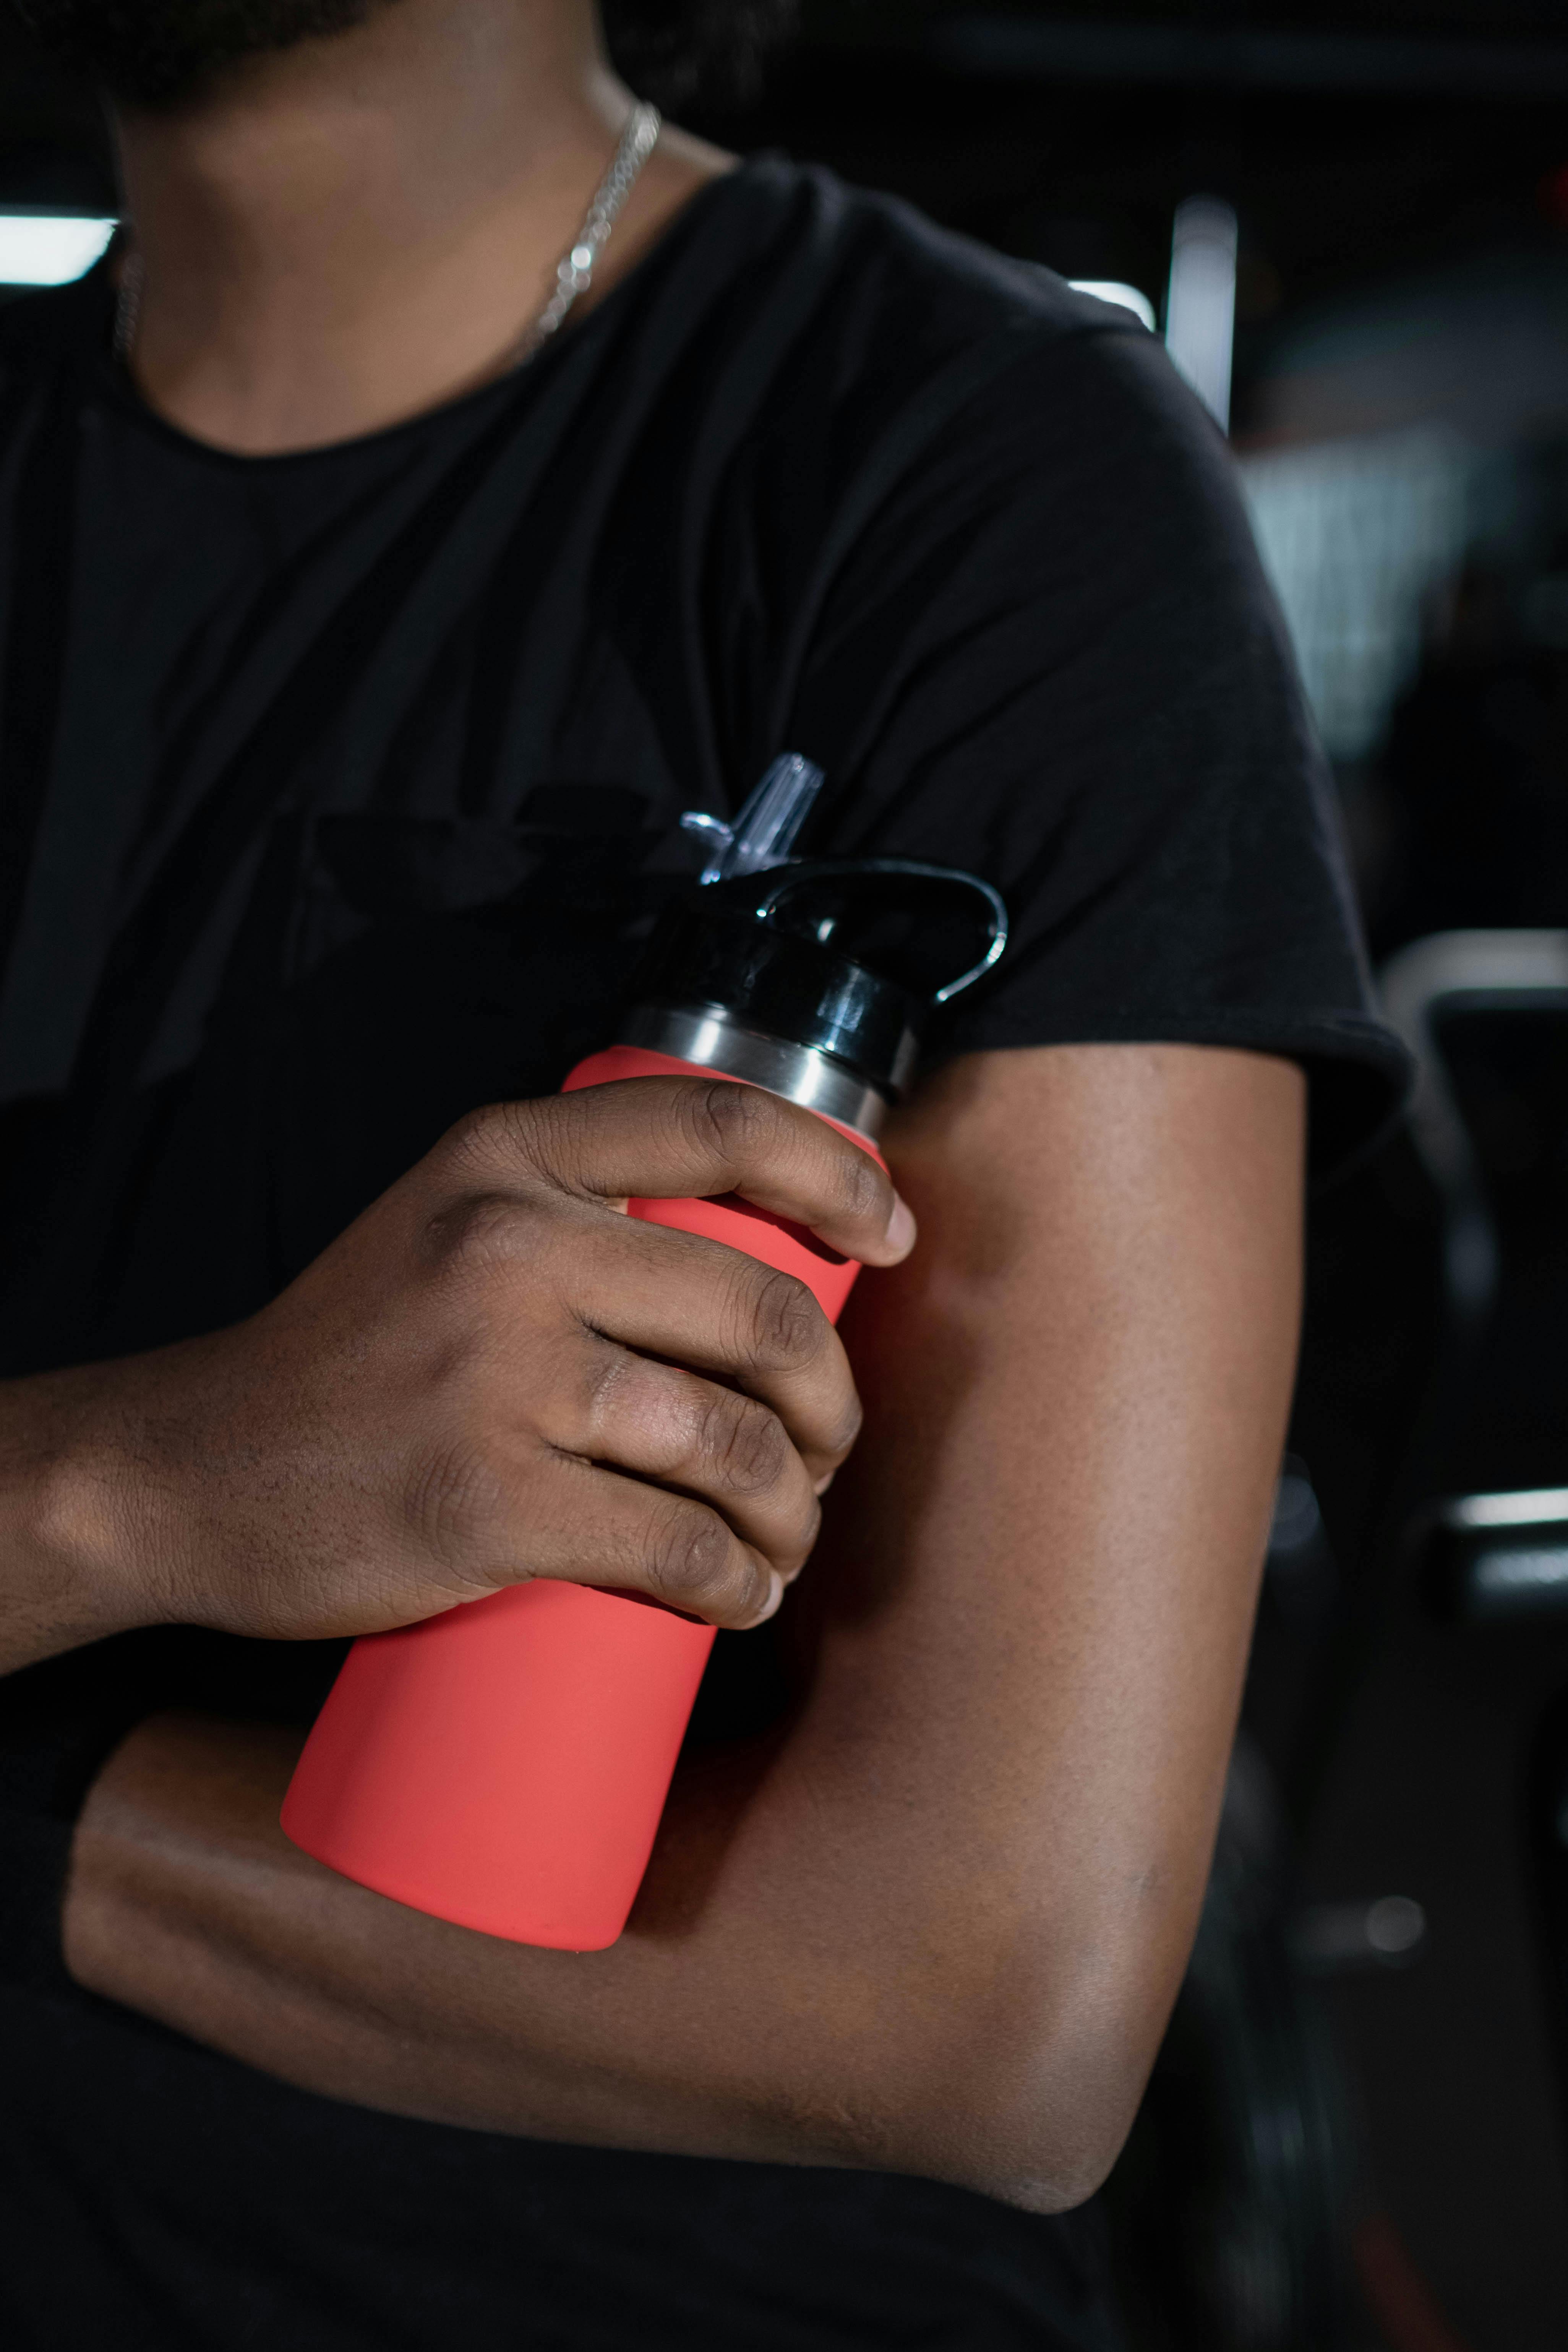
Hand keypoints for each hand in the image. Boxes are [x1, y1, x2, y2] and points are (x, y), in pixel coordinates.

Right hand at [61, 1079, 914, 1642]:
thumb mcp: (445, 1225)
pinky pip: (677, 1545)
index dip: (840, 1175)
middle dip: (831, 1404)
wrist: (190, 1473)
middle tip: (822, 1452)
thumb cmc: (349, 1356)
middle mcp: (508, 1245)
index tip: (890, 1235)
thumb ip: (571, 1212)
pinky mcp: (485, 1504)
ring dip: (795, 1511)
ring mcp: (497, 1377)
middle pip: (762, 1312)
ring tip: (783, 1540)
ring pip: (733, 1443)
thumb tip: (755, 1258)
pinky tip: (740, 1594)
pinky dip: (737, 1583)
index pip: (723, 1125)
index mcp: (507, 1157)